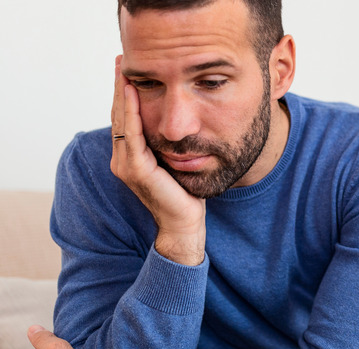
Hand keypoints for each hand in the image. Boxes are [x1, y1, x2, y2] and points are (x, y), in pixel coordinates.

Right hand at [110, 55, 205, 264]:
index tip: (127, 69)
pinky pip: (131, 135)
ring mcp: (126, 165)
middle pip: (119, 115)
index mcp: (131, 156)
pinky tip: (131, 92)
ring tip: (123, 70)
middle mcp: (123, 159)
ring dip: (122, 93)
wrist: (185, 224)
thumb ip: (168, 144)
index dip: (125, 93)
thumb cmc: (185, 195)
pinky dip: (131, 111)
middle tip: (121, 59)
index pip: (125, 118)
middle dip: (120, 86)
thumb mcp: (176, 162)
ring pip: (122, 121)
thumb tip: (178, 121)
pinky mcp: (136, 171)